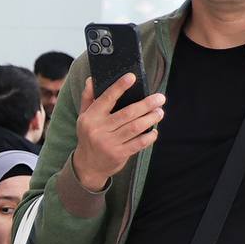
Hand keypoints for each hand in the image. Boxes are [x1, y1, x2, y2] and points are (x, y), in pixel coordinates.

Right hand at [68, 76, 165, 193]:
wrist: (88, 165)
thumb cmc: (89, 136)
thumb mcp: (84, 117)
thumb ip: (88, 98)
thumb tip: (91, 80)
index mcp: (90, 117)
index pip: (106, 99)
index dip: (119, 87)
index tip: (132, 77)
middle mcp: (98, 130)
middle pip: (127, 113)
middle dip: (146, 104)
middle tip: (160, 98)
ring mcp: (108, 143)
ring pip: (135, 127)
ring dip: (151, 118)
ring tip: (160, 112)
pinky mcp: (118, 154)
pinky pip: (138, 143)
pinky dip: (149, 136)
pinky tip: (154, 131)